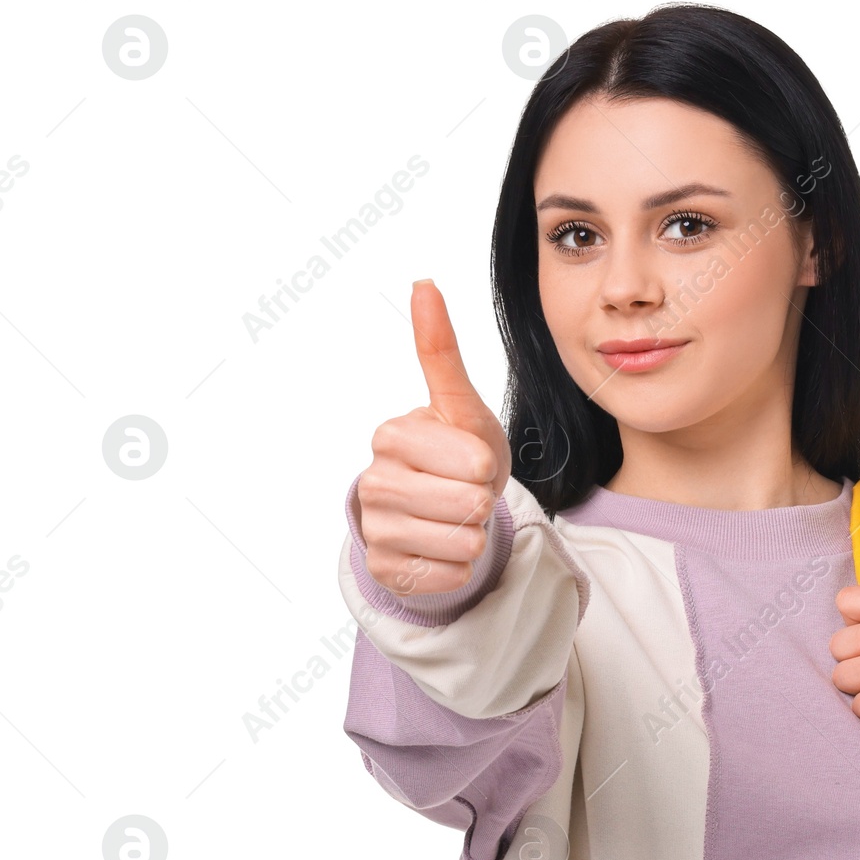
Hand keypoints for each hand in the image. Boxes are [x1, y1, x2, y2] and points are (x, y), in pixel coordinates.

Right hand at [355, 280, 512, 596]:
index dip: (486, 465)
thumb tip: (423, 282)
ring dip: (474, 535)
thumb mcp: (461, 406)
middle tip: (464, 492)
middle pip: (469, 505)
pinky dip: (461, 567)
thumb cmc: (456, 452)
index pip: (474, 462)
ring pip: (463, 544)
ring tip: (456, 518)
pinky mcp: (385, 570)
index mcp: (392, 435)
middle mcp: (374, 481)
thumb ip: (440, 350)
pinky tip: (444, 549)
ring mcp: (375, 528)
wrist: (440, 510)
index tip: (468, 460)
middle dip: (481, 502)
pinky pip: (451, 577)